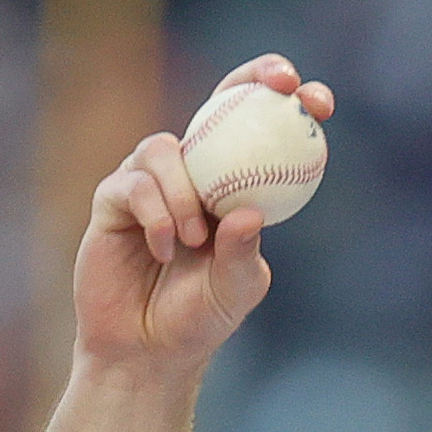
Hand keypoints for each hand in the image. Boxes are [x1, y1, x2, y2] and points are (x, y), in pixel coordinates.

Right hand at [72, 54, 335, 373]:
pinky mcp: (113, 200)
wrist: (145, 350)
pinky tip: (163, 248)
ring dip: (185, 192)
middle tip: (278, 87)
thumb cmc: (200, 319)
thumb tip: (249, 213)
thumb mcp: (236, 289)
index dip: (286, 101)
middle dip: (250, 81)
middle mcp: (194, 174)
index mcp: (235, 186)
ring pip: (165, 149)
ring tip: (194, 240)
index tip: (319, 100)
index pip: (261, 128)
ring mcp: (151, 183)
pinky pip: (133, 185)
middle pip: (217, 105)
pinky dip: (155, 215)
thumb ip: (243, 255)